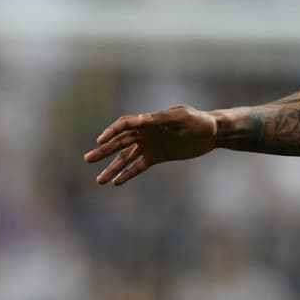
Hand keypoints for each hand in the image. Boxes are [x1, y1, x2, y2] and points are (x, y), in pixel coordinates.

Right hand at [84, 106, 217, 184]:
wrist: (212, 132)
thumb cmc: (198, 121)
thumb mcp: (181, 117)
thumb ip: (162, 119)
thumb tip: (142, 119)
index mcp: (149, 121)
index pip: (124, 125)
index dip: (111, 132)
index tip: (100, 141)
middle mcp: (145, 133)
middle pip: (120, 143)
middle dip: (103, 152)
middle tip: (87, 160)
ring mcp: (150, 145)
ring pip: (126, 158)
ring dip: (113, 168)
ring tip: (99, 180)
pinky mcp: (157, 156)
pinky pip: (139, 166)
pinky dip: (128, 174)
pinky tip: (117, 182)